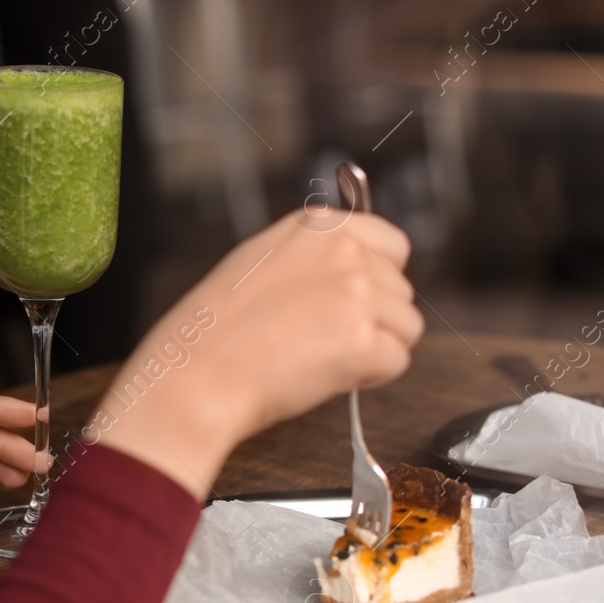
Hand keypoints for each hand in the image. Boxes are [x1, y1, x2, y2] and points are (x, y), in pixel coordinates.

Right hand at [92, 206, 423, 496]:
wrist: (196, 374)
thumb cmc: (214, 330)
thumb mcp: (259, 261)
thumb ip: (312, 256)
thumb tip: (355, 271)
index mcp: (319, 226)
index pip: (393, 244)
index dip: (377, 280)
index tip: (351, 303)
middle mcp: (345, 250)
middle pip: (401, 290)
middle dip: (374, 319)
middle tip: (320, 339)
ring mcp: (359, 293)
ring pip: (407, 327)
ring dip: (376, 348)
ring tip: (320, 357)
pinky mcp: (364, 340)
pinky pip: (397, 362)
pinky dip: (370, 377)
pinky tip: (327, 374)